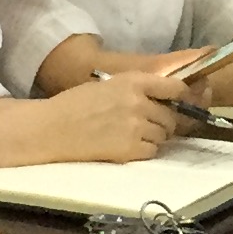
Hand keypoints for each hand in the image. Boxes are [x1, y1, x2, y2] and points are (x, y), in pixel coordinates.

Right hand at [49, 70, 185, 163]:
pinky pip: (152, 151)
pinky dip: (144, 151)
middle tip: (149, 126)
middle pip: (170, 116)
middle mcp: (139, 103)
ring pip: (163, 135)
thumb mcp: (108, 84)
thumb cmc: (75, 104)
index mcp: (133, 82)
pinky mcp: (129, 149)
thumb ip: (136, 89)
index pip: (175, 88)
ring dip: (154, 137)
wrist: (52, 128)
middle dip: (164, 122)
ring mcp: (136, 127)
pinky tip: (128, 146)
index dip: (181, 97)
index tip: (180, 103)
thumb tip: (164, 99)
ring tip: (134, 136)